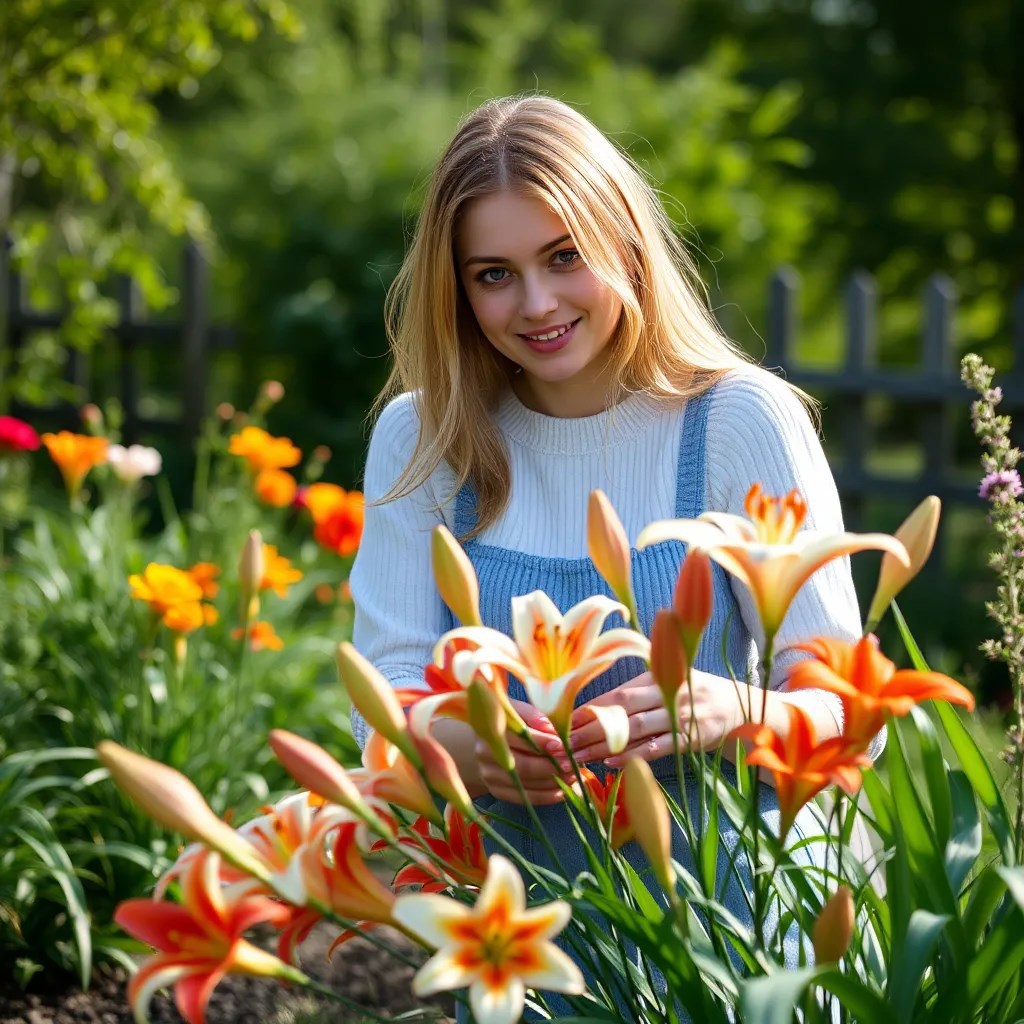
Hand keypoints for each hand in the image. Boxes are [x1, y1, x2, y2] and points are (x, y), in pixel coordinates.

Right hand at [474, 699, 573, 805]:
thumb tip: (551, 729)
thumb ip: (533, 715)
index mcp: (492, 729)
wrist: (483, 743)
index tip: (563, 745)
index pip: (519, 738)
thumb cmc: (507, 722)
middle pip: (523, 766)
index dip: (542, 742)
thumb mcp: (517, 710)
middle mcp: (486, 754)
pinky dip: (546, 796)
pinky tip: (562, 790)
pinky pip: (524, 798)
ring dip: (553, 782)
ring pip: (526, 784)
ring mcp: (489, 775)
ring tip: (573, 776)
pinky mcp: (496, 790)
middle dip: (552, 766)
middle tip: (572, 764)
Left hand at [568, 670, 748, 766]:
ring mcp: (679, 716)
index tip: (565, 720)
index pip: (617, 693)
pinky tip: (611, 762)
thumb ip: (638, 688)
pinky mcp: (689, 739)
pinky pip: (656, 748)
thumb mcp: (668, 679)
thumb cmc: (691, 692)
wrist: (735, 705)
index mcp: (657, 677)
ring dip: (604, 744)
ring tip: (579, 755)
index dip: (591, 707)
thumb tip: (596, 705)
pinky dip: (633, 755)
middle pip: (622, 710)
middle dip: (590, 726)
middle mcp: (667, 693)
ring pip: (635, 731)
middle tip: (564, 741)